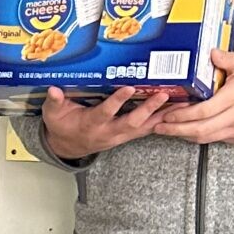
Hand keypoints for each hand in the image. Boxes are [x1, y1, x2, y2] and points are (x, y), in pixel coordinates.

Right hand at [40, 86, 176, 160]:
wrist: (68, 146)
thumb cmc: (62, 127)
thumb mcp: (53, 115)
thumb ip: (54, 102)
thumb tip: (53, 90)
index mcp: (91, 124)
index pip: (106, 112)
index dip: (117, 101)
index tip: (129, 87)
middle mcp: (109, 132)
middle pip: (132, 122)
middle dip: (148, 109)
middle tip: (163, 95)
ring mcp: (120, 136)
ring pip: (144, 127)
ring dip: (162, 116)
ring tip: (180, 104)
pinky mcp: (128, 136)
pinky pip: (147, 129)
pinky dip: (162, 121)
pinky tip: (176, 112)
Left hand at [154, 51, 233, 144]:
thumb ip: (224, 58)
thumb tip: (208, 53)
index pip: (203, 112)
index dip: (182, 115)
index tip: (167, 113)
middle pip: (201, 130)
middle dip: (176, 130)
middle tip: (158, 127)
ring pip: (207, 138)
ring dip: (185, 135)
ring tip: (168, 129)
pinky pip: (216, 139)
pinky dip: (200, 135)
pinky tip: (188, 130)